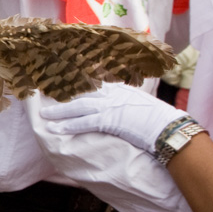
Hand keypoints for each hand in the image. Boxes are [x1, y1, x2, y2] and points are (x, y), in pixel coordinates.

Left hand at [40, 82, 184, 153]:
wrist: (168, 127)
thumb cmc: (159, 120)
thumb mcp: (141, 105)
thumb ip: (128, 103)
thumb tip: (123, 109)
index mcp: (120, 90)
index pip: (94, 85)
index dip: (77, 84)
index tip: (62, 82)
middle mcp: (113, 95)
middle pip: (82, 93)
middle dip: (63, 95)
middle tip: (45, 96)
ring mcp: (111, 107)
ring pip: (78, 107)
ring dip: (60, 112)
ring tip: (44, 115)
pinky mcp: (110, 120)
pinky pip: (85, 123)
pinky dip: (70, 125)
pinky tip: (57, 128)